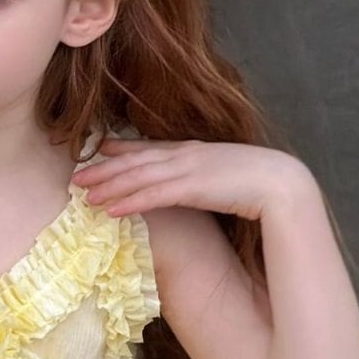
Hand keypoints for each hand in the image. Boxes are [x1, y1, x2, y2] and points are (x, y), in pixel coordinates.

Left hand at [74, 137, 315, 219]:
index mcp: (194, 151)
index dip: (122, 149)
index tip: (99, 149)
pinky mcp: (194, 188)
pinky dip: (130, 202)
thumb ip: (204, 177)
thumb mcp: (224, 176)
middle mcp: (187, 155)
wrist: (282, 183)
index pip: (150, 147)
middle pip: (136, 161)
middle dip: (104, 169)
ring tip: (83, 196)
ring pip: (139, 177)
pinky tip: (110, 211)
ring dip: (109, 186)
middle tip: (75, 177)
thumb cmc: (258, 184)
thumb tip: (193, 186)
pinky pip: (154, 196)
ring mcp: (189, 169)